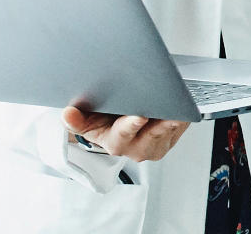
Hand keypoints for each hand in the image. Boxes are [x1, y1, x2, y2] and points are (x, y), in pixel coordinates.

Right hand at [61, 106, 190, 162]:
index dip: (131, 127)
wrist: (116, 119)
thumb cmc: (102, 118)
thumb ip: (76, 119)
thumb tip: (67, 114)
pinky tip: (183, 101)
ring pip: (170, 132)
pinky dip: (183, 113)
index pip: (122, 137)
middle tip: (167, 110)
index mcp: (114, 144)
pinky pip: (182, 125)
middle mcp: (137, 148)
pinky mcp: (173, 135)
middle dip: (158, 125)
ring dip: (175, 119)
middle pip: (151, 138)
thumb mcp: (85, 119)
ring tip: (180, 105)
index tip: (139, 116)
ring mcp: (158, 143)